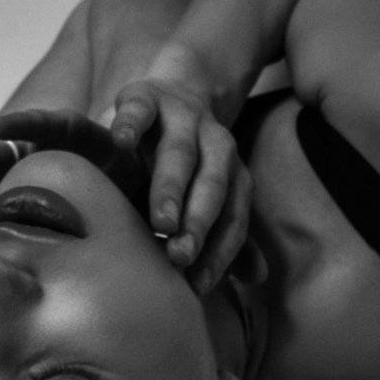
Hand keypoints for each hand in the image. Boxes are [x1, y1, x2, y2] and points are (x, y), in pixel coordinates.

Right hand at [111, 76, 251, 293]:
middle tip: (181, 255)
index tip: (199, 283)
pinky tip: (121, 143)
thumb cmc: (181, 168)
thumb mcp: (203, 202)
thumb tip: (258, 277)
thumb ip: (225, 236)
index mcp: (231, 174)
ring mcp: (181, 117)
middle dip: (199, 222)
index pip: (232, 217)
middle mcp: (215, 144)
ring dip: (172, 188)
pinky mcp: (145, 95)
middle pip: (213, 185)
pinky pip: (140, 108)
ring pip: (179, 153)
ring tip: (161, 221)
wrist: (167, 98)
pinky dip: (131, 123)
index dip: (218, 251)